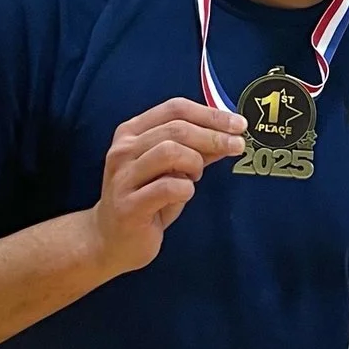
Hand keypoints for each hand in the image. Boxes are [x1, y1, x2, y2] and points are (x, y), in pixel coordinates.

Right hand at [92, 98, 244, 275]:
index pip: (175, 108)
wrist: (110, 240)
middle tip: (238, 146)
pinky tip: (184, 194)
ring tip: (195, 177)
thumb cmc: (145, 200)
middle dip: (213, 135)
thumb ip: (196, 150)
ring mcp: (123, 177)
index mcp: (131, 132)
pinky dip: (186, 189)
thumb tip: (230, 135)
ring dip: (194, 163)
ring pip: (170, 152)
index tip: (238, 124)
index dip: (211, 114)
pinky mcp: (129, 206)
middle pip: (176, 128)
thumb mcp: (171, 169)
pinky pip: (169, 187)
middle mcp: (123, 149)